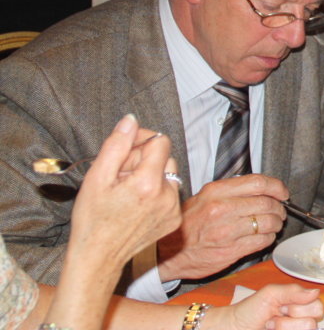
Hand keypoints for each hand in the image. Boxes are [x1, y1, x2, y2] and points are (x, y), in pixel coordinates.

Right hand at [67, 113, 182, 268]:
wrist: (98, 258)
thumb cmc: (92, 219)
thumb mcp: (96, 178)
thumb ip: (116, 145)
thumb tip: (131, 121)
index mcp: (148, 184)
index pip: (161, 141)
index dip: (142, 140)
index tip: (126, 148)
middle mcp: (168, 196)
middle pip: (165, 158)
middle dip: (144, 160)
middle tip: (120, 176)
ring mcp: (174, 209)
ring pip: (168, 175)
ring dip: (150, 176)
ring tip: (127, 191)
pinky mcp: (175, 220)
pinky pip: (171, 193)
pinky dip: (156, 193)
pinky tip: (137, 204)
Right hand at [157, 174, 288, 280]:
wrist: (166, 253)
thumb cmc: (188, 224)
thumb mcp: (203, 197)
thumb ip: (231, 191)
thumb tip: (262, 189)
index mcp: (216, 191)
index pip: (258, 183)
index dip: (277, 187)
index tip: (283, 193)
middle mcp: (221, 209)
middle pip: (267, 203)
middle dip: (279, 208)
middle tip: (280, 211)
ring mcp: (226, 232)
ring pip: (267, 223)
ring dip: (276, 224)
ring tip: (274, 224)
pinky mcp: (230, 251)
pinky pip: (261, 242)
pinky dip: (268, 238)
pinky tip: (264, 237)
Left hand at [202, 283, 323, 329]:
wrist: (233, 328)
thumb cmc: (249, 311)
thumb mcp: (270, 294)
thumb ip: (293, 291)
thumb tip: (316, 292)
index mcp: (300, 305)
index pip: (318, 307)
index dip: (300, 307)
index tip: (283, 307)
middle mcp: (300, 320)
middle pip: (313, 322)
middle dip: (291, 319)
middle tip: (275, 316)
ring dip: (284, 328)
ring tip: (270, 326)